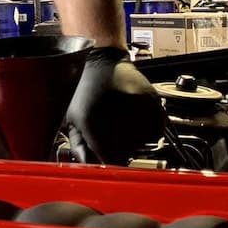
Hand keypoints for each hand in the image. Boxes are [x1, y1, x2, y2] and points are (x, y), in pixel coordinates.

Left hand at [65, 47, 165, 164]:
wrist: (99, 60)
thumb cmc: (80, 89)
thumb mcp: (71, 119)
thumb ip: (80, 148)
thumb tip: (91, 168)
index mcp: (94, 124)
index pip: (112, 161)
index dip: (109, 163)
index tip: (108, 159)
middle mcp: (119, 116)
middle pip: (129, 153)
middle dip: (120, 149)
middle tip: (110, 134)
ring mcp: (138, 107)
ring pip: (144, 142)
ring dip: (135, 140)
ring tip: (121, 123)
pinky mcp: (152, 100)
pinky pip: (157, 128)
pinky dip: (149, 129)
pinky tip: (134, 119)